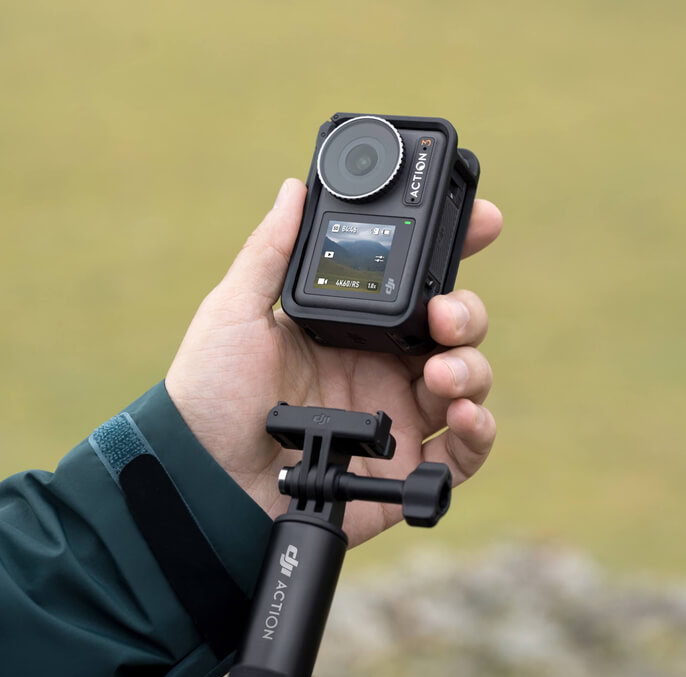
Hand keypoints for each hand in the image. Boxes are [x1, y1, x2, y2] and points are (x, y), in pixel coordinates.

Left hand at [166, 178, 501, 545]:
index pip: (416, 281)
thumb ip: (269, 252)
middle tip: (444, 316)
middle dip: (466, 313)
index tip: (482, 221)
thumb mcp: (234, 314)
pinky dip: (480, 430)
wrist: (203, 478)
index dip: (453, 248)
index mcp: (352, 327)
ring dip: (471, 368)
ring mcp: (398, 419)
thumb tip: (295, 189)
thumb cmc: (210, 395)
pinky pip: (466, 452)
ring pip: (467, 381)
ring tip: (440, 374)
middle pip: (453, 329)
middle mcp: (382, 368)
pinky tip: (464, 414)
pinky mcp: (405, 472)